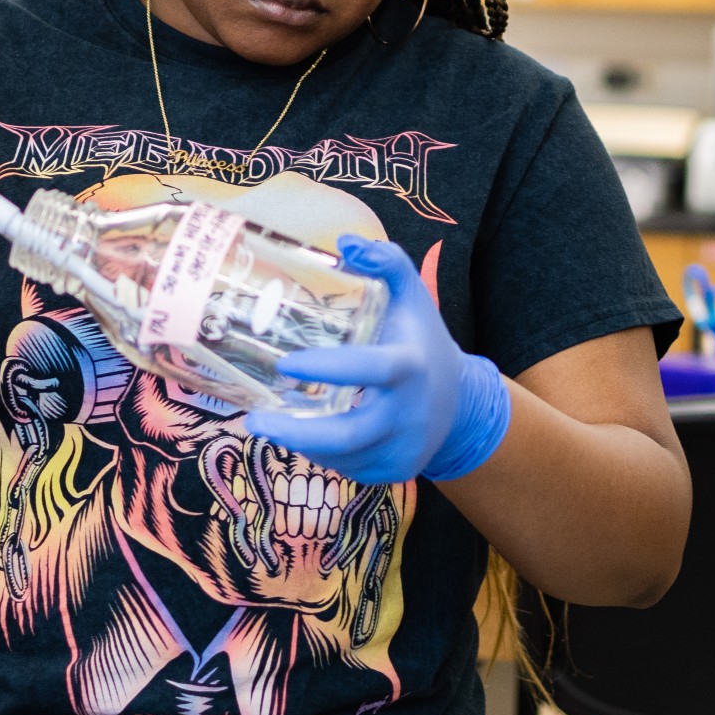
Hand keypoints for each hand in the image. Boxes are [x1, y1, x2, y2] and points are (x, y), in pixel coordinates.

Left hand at [244, 236, 511, 485]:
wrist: (460, 403)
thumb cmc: (421, 339)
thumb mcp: (412, 296)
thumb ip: (386, 262)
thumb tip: (344, 242)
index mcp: (411, 366)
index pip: (372, 369)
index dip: (329, 369)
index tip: (285, 365)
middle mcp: (411, 413)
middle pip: (350, 435)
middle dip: (297, 432)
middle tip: (254, 419)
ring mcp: (405, 448)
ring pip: (343, 456)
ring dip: (302, 443)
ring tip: (267, 424)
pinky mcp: (396, 471)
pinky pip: (349, 468)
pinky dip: (322, 454)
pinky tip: (301, 436)